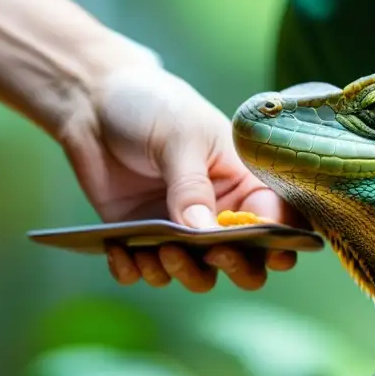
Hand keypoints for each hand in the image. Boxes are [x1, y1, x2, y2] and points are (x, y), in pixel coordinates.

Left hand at [57, 64, 301, 291]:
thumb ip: (191, 186)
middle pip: (245, 262)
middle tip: (212, 254)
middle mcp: (218, 213)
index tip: (271, 251)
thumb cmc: (153, 106)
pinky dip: (134, 271)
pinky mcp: (141, 238)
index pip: (276, 220)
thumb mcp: (180, 137)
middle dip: (236, 267)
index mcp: (243, 182)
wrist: (94, 101)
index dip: (280, 242)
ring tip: (160, 249)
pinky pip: (144, 271)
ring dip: (182, 272)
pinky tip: (122, 251)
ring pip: (197, 274)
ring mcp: (180, 229)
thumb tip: (202, 231)